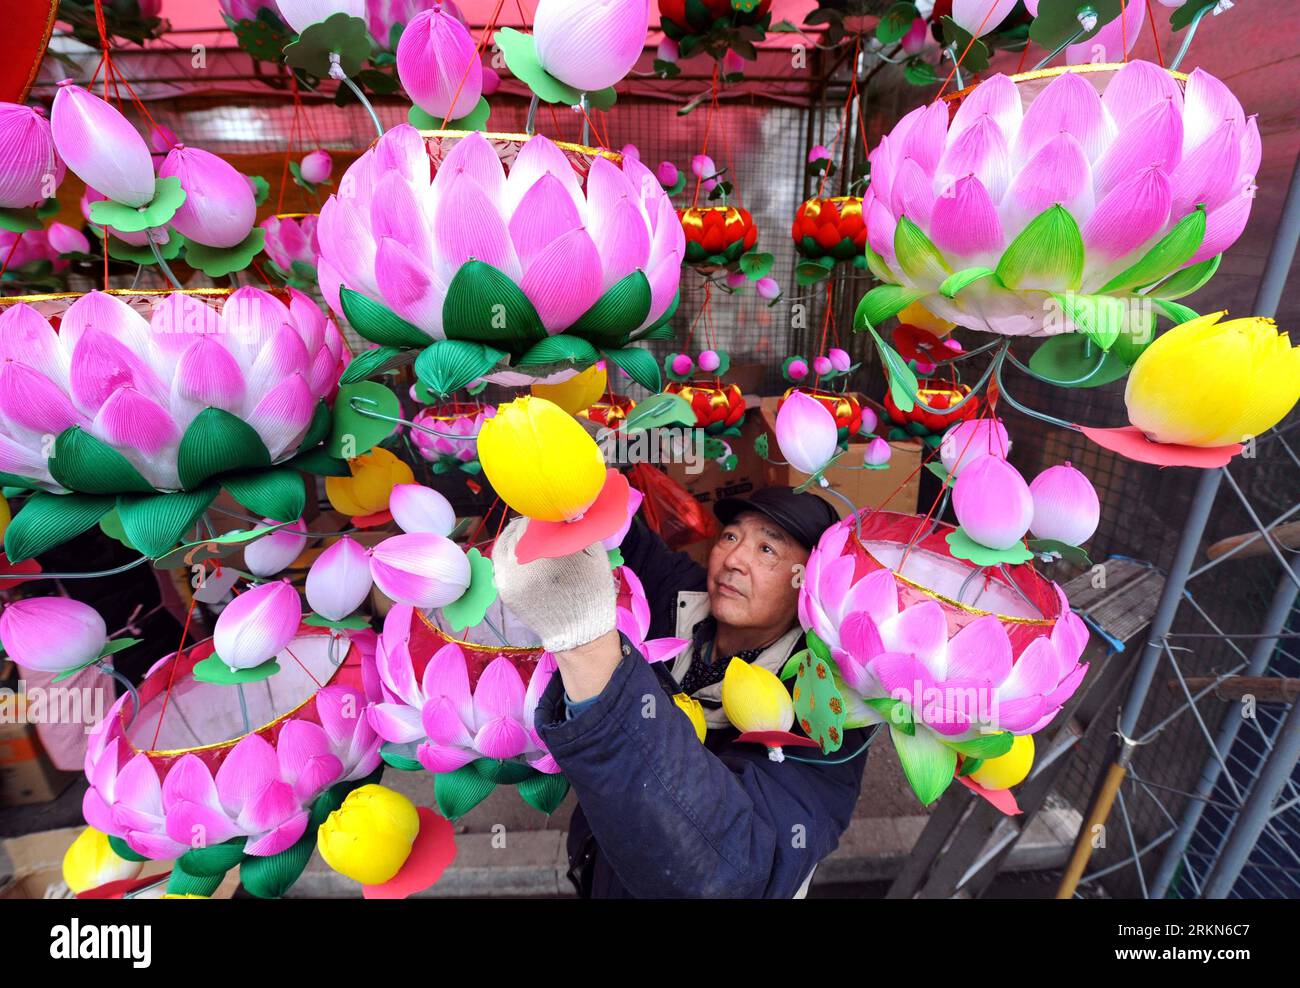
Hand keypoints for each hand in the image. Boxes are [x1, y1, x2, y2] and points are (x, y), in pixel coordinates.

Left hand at [491, 516, 617, 654]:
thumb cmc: (592, 590)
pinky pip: (499, 561)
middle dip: (530, 524)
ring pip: (506, 542)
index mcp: (551, 550)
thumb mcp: (594, 553)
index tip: (550, 512)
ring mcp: (510, 576)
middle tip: (540, 522)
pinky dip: (507, 551)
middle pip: (520, 529)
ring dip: (516, 535)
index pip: (538, 518)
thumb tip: (563, 510)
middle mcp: (526, 560)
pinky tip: (520, 550)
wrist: (579, 629)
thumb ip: (576, 529)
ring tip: (529, 536)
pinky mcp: (504, 588)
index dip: (544, 512)